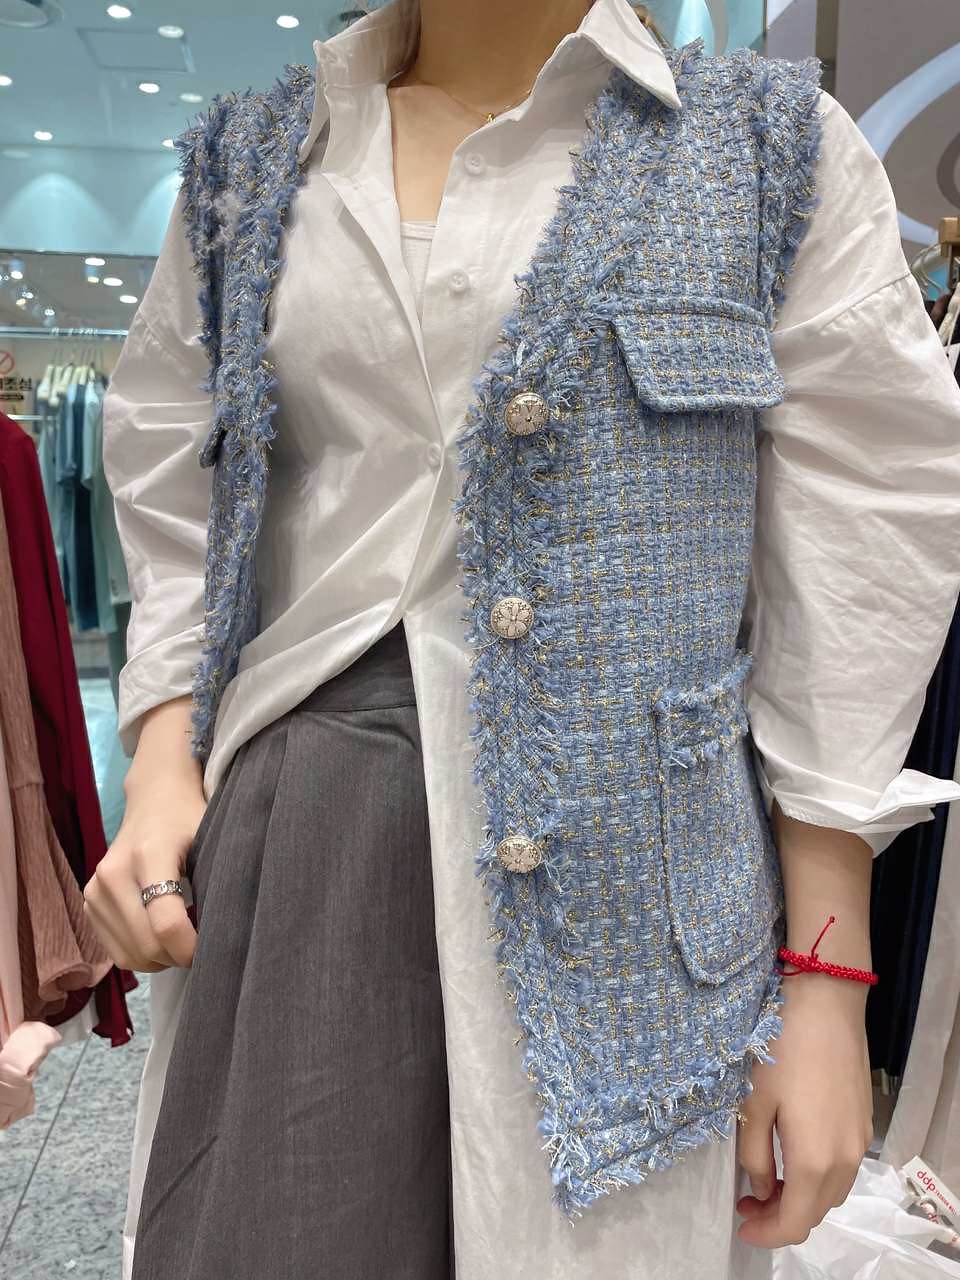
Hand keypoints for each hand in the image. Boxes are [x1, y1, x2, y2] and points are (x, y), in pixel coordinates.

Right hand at [83, 772, 206, 971]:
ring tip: (182, 942)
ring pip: (130, 955)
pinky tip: (162, 938)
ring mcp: (95, 889)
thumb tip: (224, 938)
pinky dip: (143, 954)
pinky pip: (116, 950)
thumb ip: (215, 886)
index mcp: (148, 855)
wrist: (154, 799)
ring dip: (161, 960)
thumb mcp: (210, 843)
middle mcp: (113, 874)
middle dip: (178, 957)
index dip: (191, 948)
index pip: (166, 923)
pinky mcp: (89, 901)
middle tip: (202, 949)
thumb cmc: (189, 820)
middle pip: (147, 945)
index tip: (211, 948)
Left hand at [734, 971, 873, 1247]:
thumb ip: (755, 1155)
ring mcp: (859, 1140)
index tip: (741, 1224)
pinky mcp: (864, 1122)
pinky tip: (793, 1156)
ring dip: (802, 1197)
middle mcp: (845, 1159)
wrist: (825, 1003)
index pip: (794, 1222)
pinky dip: (818, 1176)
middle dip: (781, 1217)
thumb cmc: (780, 1048)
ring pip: (832, 1191)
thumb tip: (763, 1190)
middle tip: (748, 1202)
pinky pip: (842, 1167)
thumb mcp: (754, 1103)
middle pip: (816, 1211)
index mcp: (815, 1160)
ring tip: (767, 1182)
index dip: (766, 1232)